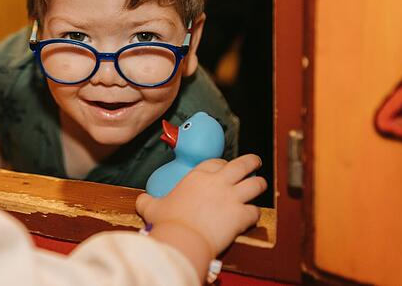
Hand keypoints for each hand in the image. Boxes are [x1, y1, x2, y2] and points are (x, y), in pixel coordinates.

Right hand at [136, 154, 265, 254]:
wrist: (183, 239)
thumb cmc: (168, 222)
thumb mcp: (152, 207)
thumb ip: (147, 200)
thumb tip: (140, 200)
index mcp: (197, 176)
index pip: (216, 162)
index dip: (222, 164)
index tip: (223, 168)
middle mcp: (218, 182)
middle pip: (243, 164)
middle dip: (251, 161)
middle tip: (255, 162)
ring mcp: (232, 198)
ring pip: (255, 184)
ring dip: (259, 184)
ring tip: (260, 184)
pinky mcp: (241, 215)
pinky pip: (255, 211)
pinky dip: (254, 214)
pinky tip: (251, 216)